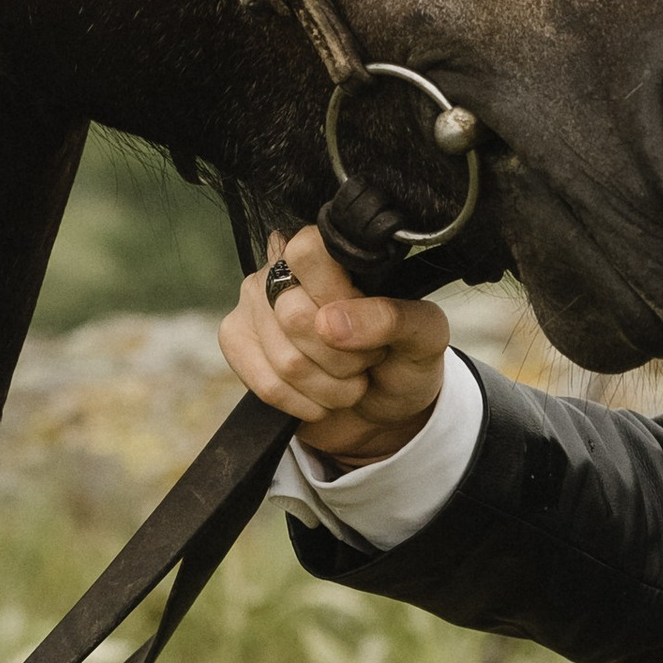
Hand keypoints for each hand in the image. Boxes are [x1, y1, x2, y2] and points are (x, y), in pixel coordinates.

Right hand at [219, 225, 450, 463]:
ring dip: (330, 387)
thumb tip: (330, 323)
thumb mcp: (423, 335)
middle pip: (295, 314)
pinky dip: (305, 404)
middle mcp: (284, 269)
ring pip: (284, 359)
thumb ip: (392, 318)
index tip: (370, 326)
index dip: (339, 297)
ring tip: (350, 381)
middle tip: (367, 360)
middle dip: (344, 357)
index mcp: (332, 253)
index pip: (309, 252)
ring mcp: (255, 305)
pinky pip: (266, 385)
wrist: (383, 409)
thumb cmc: (403, 360)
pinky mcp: (238, 343)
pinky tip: (322, 399)